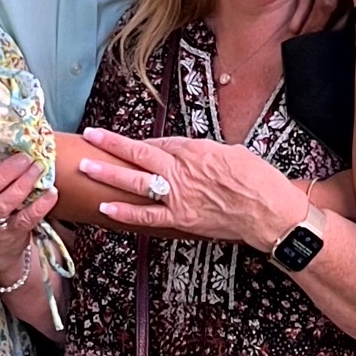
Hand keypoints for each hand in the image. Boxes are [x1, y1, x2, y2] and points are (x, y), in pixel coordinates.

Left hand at [81, 127, 305, 250]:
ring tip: (85, 166)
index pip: (161, 141)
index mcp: (196, 149)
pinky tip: (105, 206)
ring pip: (136, 181)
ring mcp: (179, 195)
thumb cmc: (259, 181)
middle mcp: (182, 169)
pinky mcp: (181, 219)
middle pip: (139, 152)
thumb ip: (208, 153)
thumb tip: (196, 156)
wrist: (270, 212)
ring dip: (108, 173)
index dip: (142, 142)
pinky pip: (147, 215)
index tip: (126, 141)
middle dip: (111, 144)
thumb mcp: (233, 154)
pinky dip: (125, 212)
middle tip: (90, 136)